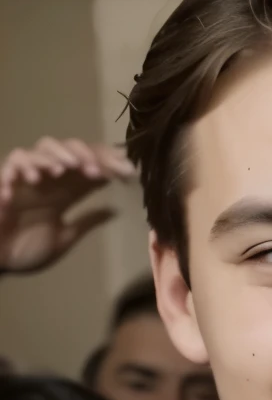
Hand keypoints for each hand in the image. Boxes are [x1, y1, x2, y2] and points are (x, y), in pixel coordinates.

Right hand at [0, 137, 134, 273]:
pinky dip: (22, 169)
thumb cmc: (25, 250)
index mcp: (65, 191)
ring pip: (41, 150)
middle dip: (86, 155)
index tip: (130, 172)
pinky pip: (10, 166)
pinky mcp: (3, 183)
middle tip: (99, 170)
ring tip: (69, 168)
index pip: (90, 166)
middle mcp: (48, 180)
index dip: (109, 164)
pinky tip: (34, 180)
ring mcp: (25, 179)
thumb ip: (86, 222)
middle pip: (68, 149)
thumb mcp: (64, 238)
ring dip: (57, 156)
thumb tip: (115, 211)